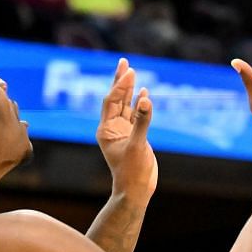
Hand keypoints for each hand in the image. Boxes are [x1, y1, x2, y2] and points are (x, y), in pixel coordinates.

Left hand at [96, 58, 156, 203]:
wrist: (136, 190)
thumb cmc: (133, 171)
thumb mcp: (138, 145)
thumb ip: (142, 122)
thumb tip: (145, 99)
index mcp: (106, 130)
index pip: (112, 101)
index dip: (120, 86)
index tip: (130, 72)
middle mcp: (112, 128)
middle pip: (115, 99)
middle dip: (120, 81)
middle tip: (124, 62)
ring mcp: (123, 131)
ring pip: (125, 105)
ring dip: (129, 89)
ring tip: (132, 71)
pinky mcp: (133, 136)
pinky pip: (135, 115)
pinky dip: (139, 103)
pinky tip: (144, 93)